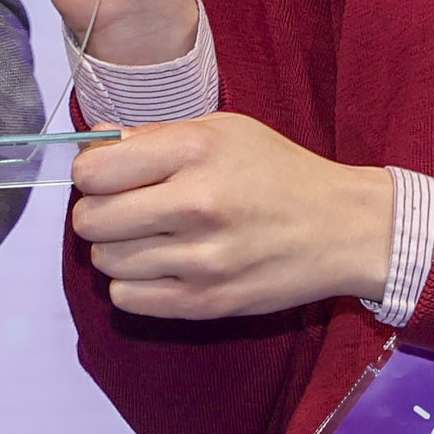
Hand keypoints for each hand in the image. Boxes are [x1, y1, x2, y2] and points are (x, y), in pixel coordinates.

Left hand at [70, 115, 394, 319]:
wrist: (343, 228)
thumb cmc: (279, 173)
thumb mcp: (224, 130)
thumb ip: (155, 136)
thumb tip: (95, 141)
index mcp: (195, 150)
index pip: (94, 170)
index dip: (92, 174)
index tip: (110, 177)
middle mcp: (196, 203)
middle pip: (91, 219)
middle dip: (99, 213)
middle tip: (126, 210)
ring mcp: (201, 259)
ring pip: (105, 261)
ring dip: (118, 250)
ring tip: (151, 239)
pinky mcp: (207, 303)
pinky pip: (127, 298)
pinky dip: (133, 284)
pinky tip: (160, 267)